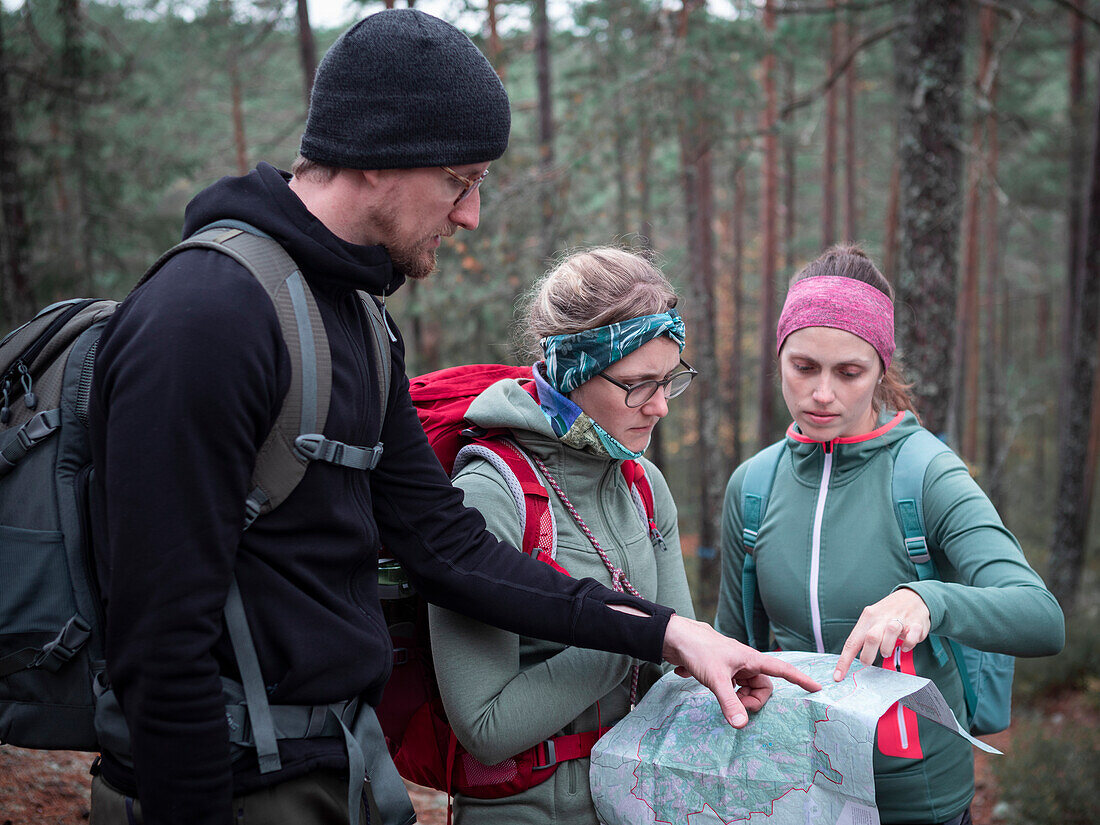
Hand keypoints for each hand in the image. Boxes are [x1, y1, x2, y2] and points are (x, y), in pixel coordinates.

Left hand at [661, 615, 821, 727]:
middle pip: (763, 687)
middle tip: (737, 705)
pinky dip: (724, 693)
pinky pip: (732, 688)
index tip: (817, 687)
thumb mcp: (716, 679)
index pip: (782, 670)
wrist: (675, 637)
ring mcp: (734, 667)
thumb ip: (729, 702)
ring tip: (721, 696)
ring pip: (747, 689)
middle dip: (753, 700)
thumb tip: (742, 725)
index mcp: (751, 659)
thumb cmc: (699, 650)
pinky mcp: (722, 671)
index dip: (800, 679)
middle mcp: (746, 663)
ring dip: (738, 698)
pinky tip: (704, 684)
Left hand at [833, 587, 930, 681]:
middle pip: (871, 638)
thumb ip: (864, 637)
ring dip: (887, 649)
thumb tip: (855, 660)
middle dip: (868, 656)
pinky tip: (905, 645)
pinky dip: (907, 645)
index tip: (838, 676)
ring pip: (890, 634)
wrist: (913, 597)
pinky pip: (911, 638)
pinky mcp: (916, 624)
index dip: (844, 661)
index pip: (852, 641)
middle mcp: (882, 617)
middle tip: (869, 661)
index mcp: (868, 617)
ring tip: (887, 651)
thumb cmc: (889, 613)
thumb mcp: (873, 619)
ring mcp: (899, 619)